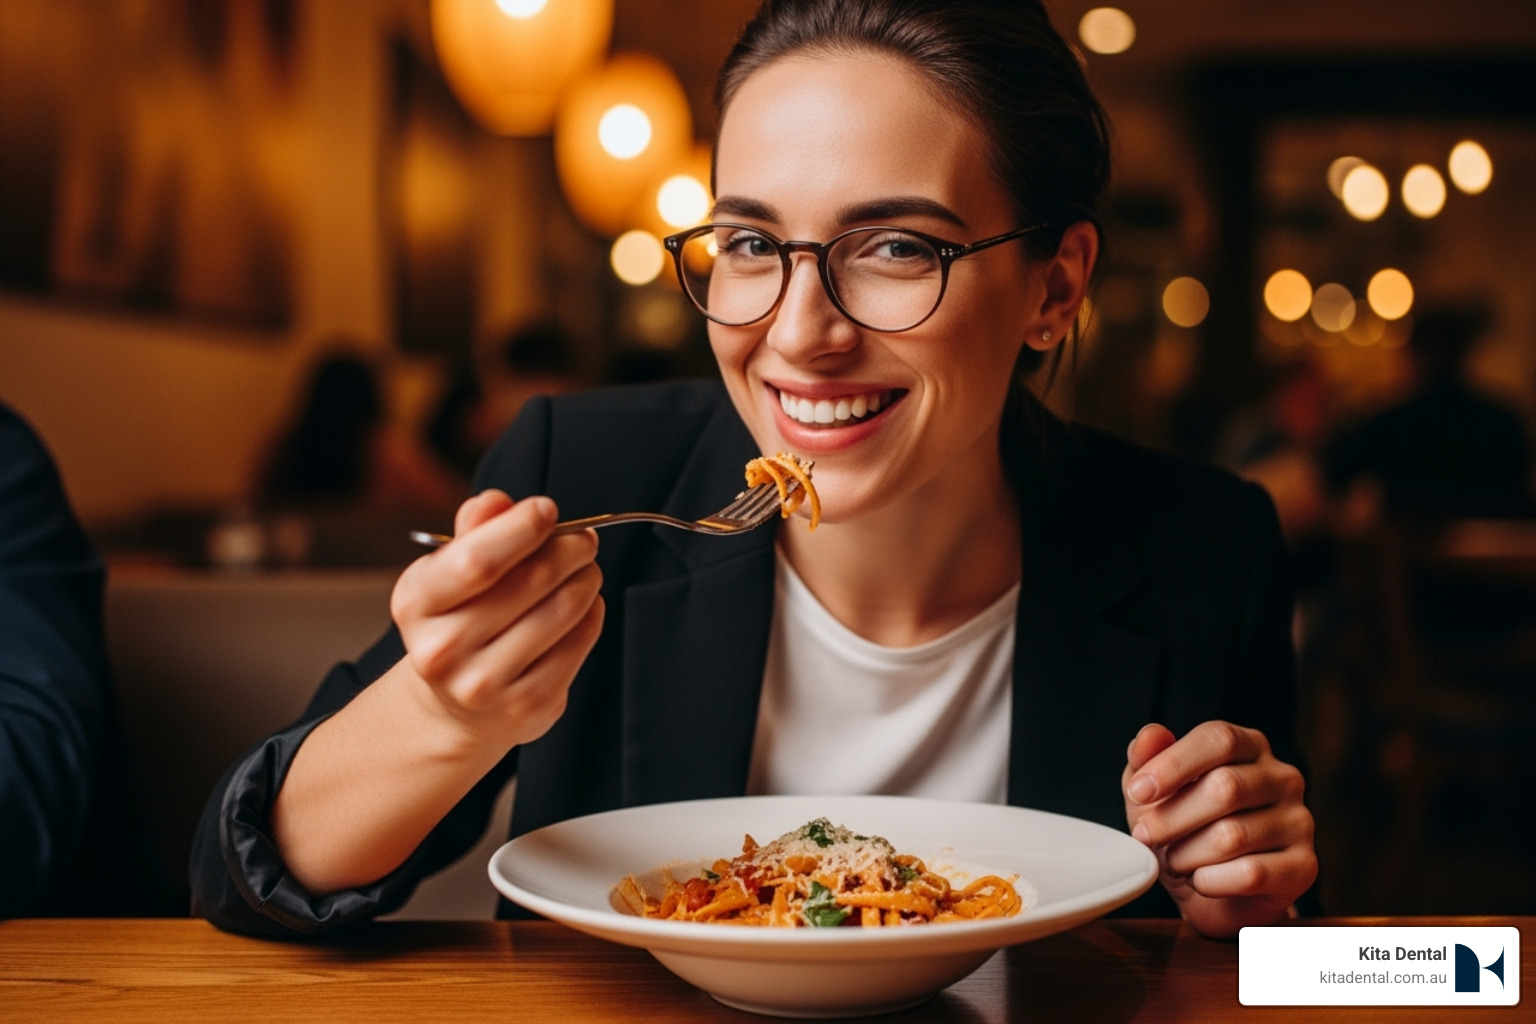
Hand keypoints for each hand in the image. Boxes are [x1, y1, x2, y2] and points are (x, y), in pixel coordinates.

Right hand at [390, 489, 604, 749]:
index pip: (477, 559)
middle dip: (569, 548)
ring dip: (586, 579)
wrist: (455, 704)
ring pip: (562, 610)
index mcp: (416, 604)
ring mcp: (484, 684)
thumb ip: (474, 532)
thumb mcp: (449, 571)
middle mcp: (443, 650)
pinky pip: (579, 643)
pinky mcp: (526, 705)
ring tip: (586, 570)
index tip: (546, 509)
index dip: (521, 527)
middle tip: (583, 539)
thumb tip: (497, 502)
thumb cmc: (459, 619)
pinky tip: (585, 605)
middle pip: (529, 580)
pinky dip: (592, 614)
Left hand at [1123, 721, 1316, 938]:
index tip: (1138, 792)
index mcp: (1249, 746)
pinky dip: (1211, 880)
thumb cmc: (1183, 830)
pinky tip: (1200, 880)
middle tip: (1145, 836)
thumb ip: (1146, 759)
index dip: (1174, 764)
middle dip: (1172, 817)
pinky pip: (1251, 873)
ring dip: (1187, 854)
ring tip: (1173, 860)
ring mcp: (1298, 821)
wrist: (1211, 893)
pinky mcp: (1304, 866)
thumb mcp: (1154, 792)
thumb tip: (1151, 736)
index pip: (1219, 738)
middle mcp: (1282, 777)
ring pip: (1233, 835)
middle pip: (1226, 787)